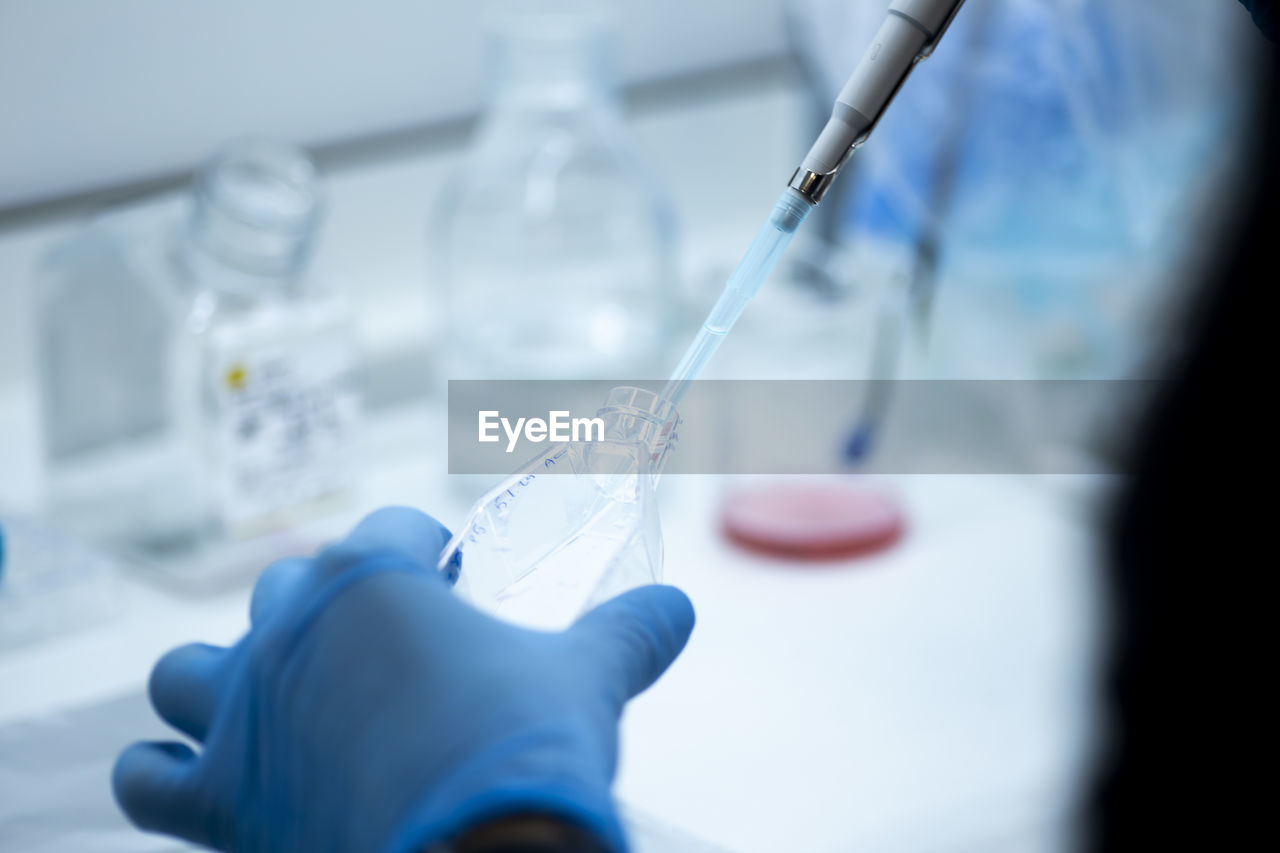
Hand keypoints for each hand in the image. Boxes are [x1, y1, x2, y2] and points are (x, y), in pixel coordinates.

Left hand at [113, 507, 694, 851]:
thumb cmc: (529, 749)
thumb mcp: (586, 679)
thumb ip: (628, 634)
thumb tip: (679, 610)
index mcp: (375, 582)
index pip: (392, 533)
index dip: (424, 550)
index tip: (450, 577)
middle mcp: (292, 634)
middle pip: (285, 587)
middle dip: (327, 604)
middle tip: (380, 647)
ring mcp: (243, 717)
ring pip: (185, 672)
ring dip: (219, 679)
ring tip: (271, 698)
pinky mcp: (218, 802)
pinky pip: (148, 777)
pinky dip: (167, 772)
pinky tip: (203, 776)